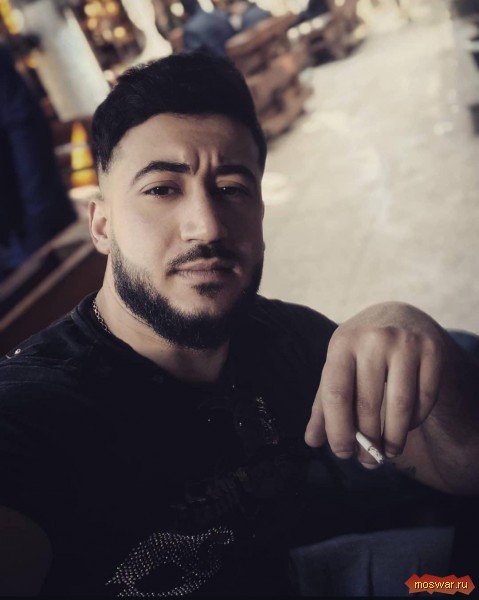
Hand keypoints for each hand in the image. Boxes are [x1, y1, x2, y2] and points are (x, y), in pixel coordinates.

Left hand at [305, 302, 445, 467]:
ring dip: (393, 438)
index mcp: (342, 342)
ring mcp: (405, 342)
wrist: (398, 316)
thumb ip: (323, 403)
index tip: (342, 453)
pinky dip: (414, 420)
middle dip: (367, 441)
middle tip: (367, 461)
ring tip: (387, 453)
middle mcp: (373, 339)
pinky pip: (425, 399)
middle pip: (368, 404)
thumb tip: (311, 441)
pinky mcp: (432, 350)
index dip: (338, 430)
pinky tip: (405, 426)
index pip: (336, 394)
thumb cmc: (360, 350)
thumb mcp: (337, 366)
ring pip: (400, 406)